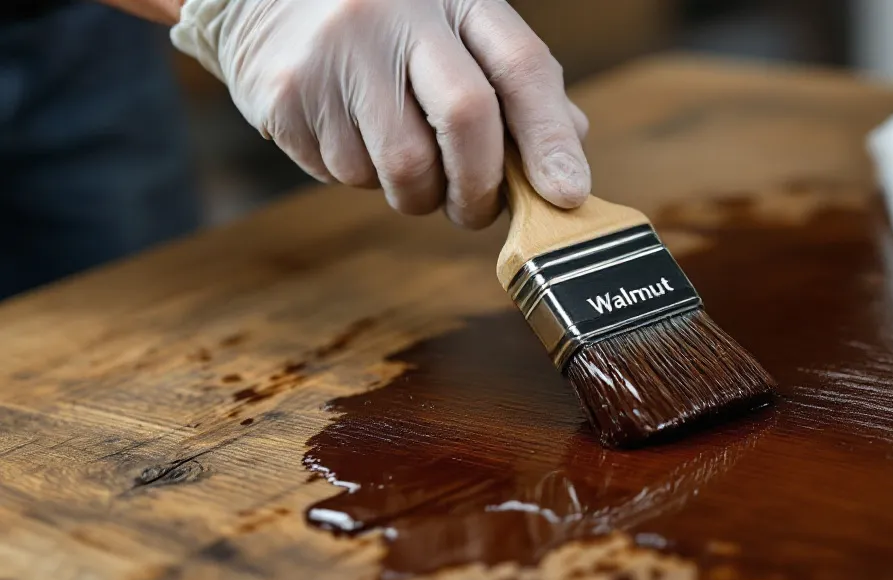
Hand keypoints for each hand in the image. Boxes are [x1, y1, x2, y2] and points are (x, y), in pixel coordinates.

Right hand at [173, 0, 590, 227]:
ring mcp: (336, 52)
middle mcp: (394, 13)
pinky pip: (345, 174)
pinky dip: (361, 175)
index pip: (521, 66)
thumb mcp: (455, 32)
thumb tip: (565, 169)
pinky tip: (350, 134)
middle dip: (482, 187)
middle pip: (467, 119)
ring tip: (403, 159)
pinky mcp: (287, 94)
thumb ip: (514, 89)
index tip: (568, 195)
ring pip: (403, 168)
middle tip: (476, 210)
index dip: (551, 139)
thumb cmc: (386, 26)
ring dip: (416, 192)